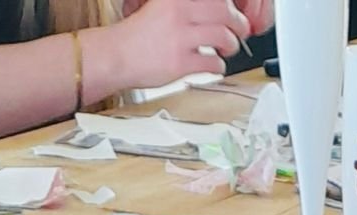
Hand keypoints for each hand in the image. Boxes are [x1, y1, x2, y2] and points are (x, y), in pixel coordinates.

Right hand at [102, 0, 247, 87]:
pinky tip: (214, 64)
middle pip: (225, 12)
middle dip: (238, 24)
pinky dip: (219, 66)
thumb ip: (189, 7)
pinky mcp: (181, 62)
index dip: (229, 5)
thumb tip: (221, 9)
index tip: (232, 11)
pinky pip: (213, 63)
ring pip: (224, 37)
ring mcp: (180, 36)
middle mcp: (179, 10)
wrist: (118, 55)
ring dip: (231, 45)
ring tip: (225, 49)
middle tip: (239, 31)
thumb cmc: (142, 33)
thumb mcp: (164, 6)